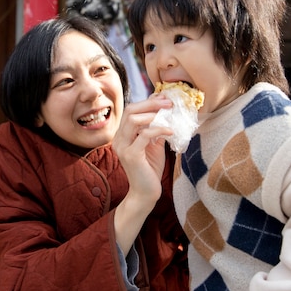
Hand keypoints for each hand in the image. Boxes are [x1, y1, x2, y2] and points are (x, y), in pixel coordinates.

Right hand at [112, 95, 172, 252]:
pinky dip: (159, 129)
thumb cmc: (150, 169)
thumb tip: (165, 111)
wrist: (146, 193)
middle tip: (169, 102)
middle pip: (131, 110)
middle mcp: (119, 138)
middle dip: (151, 103)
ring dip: (153, 113)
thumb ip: (155, 129)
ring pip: (133, 119)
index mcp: (123, 134)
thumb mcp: (153, 145)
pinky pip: (144, 135)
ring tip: (170, 113)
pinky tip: (171, 132)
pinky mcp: (131, 155)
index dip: (148, 101)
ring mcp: (123, 147)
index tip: (165, 98)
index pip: (132, 110)